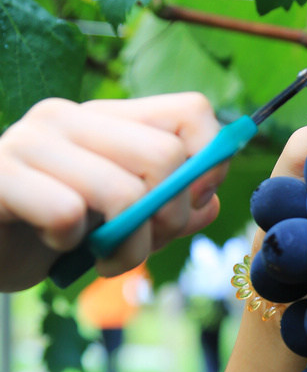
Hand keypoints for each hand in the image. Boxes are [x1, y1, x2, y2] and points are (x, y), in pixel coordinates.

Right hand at [0, 93, 224, 291]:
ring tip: (105, 260)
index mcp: (107, 119)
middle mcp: (71, 117)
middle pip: (167, 156)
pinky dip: (72, 243)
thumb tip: (211, 202)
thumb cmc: (49, 234)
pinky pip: (66, 212)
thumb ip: (166, 209)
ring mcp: (31, 140)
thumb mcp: (120, 222)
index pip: (191, 111)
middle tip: (143, 245)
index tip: (194, 203)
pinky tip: (55, 244)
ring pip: (124, 192)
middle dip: (170, 219)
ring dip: (127, 248)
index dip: (211, 160)